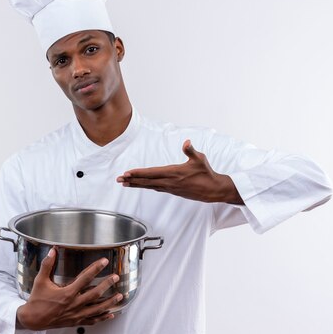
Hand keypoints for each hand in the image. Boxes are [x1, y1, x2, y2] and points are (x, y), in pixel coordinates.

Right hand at [16, 247, 122, 330]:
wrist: (32, 320)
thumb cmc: (36, 301)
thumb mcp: (40, 281)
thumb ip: (47, 265)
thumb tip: (52, 251)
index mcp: (67, 293)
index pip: (85, 278)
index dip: (96, 269)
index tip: (104, 262)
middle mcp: (74, 304)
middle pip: (95, 294)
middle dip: (107, 285)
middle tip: (116, 277)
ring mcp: (76, 315)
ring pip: (97, 309)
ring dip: (109, 302)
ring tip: (120, 296)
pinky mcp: (75, 322)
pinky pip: (91, 321)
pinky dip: (102, 318)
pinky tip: (110, 314)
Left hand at [116, 139, 243, 203]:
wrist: (213, 190)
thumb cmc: (206, 173)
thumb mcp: (200, 159)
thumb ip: (191, 150)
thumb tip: (186, 142)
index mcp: (174, 173)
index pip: (152, 173)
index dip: (139, 173)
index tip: (128, 173)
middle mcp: (170, 182)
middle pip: (147, 181)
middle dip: (132, 180)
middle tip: (119, 179)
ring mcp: (170, 188)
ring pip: (149, 186)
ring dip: (136, 184)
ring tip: (124, 183)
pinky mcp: (173, 191)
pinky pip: (155, 188)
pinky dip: (146, 186)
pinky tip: (140, 185)